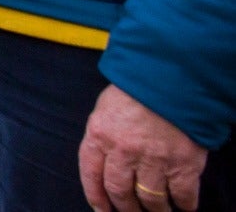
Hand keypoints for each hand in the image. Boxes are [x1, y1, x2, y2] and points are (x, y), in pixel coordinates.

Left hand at [81, 85, 205, 211]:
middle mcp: (123, 150)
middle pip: (119, 191)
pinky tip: (183, 205)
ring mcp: (154, 158)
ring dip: (154, 209)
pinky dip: (184, 204)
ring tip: (157, 211)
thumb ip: (105, 134)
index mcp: (100, 134)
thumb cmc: (139, 88)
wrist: (174, 76)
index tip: (101, 209)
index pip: (90, 174)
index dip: (96, 196)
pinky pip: (183, 194)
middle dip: (124, 207)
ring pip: (150, 199)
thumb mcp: (108, 106)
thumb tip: (104, 159)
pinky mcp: (183, 163)